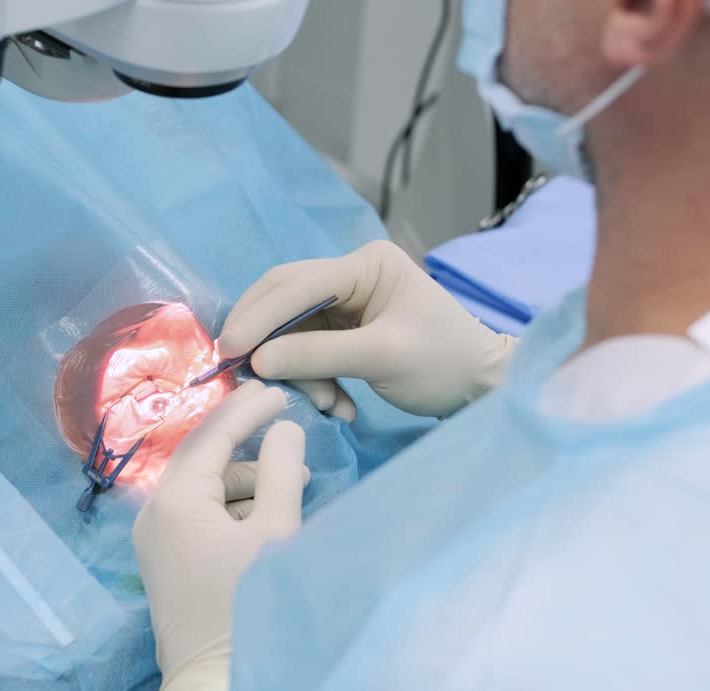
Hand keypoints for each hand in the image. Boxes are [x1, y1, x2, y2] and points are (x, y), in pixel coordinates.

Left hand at [133, 381, 307, 690]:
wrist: (215, 679)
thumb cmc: (248, 603)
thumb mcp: (275, 529)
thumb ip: (281, 470)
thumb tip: (282, 428)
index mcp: (175, 499)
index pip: (212, 434)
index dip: (247, 407)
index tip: (278, 388)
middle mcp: (154, 511)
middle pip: (202, 456)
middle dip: (244, 439)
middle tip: (283, 420)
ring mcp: (154, 537)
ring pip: (202, 486)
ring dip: (243, 477)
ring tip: (291, 478)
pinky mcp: (164, 559)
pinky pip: (197, 513)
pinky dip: (230, 505)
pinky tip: (265, 512)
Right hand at [217, 240, 515, 418]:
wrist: (480, 389)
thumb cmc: (443, 363)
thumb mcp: (382, 357)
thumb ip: (317, 355)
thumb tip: (259, 359)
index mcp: (366, 265)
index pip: (296, 284)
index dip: (258, 317)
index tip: (228, 351)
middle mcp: (352, 275)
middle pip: (283, 300)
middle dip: (267, 342)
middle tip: (242, 373)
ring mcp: (347, 304)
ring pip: (291, 332)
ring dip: (299, 372)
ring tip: (328, 405)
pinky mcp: (345, 332)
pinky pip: (307, 351)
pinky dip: (315, 380)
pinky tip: (339, 405)